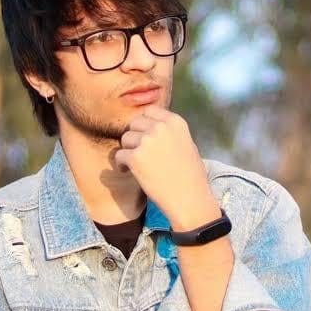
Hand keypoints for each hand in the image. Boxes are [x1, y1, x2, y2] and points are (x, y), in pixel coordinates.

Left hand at [114, 106, 214, 223]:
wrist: (189, 200)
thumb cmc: (191, 177)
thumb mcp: (187, 145)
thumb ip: (170, 133)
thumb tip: (152, 126)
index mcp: (176, 122)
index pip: (150, 111)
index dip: (145, 125)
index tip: (145, 137)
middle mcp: (161, 127)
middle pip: (134, 123)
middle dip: (135, 137)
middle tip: (140, 153)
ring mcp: (147, 141)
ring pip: (125, 138)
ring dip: (128, 151)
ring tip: (137, 165)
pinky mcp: (135, 157)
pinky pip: (119, 156)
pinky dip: (122, 165)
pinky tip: (130, 173)